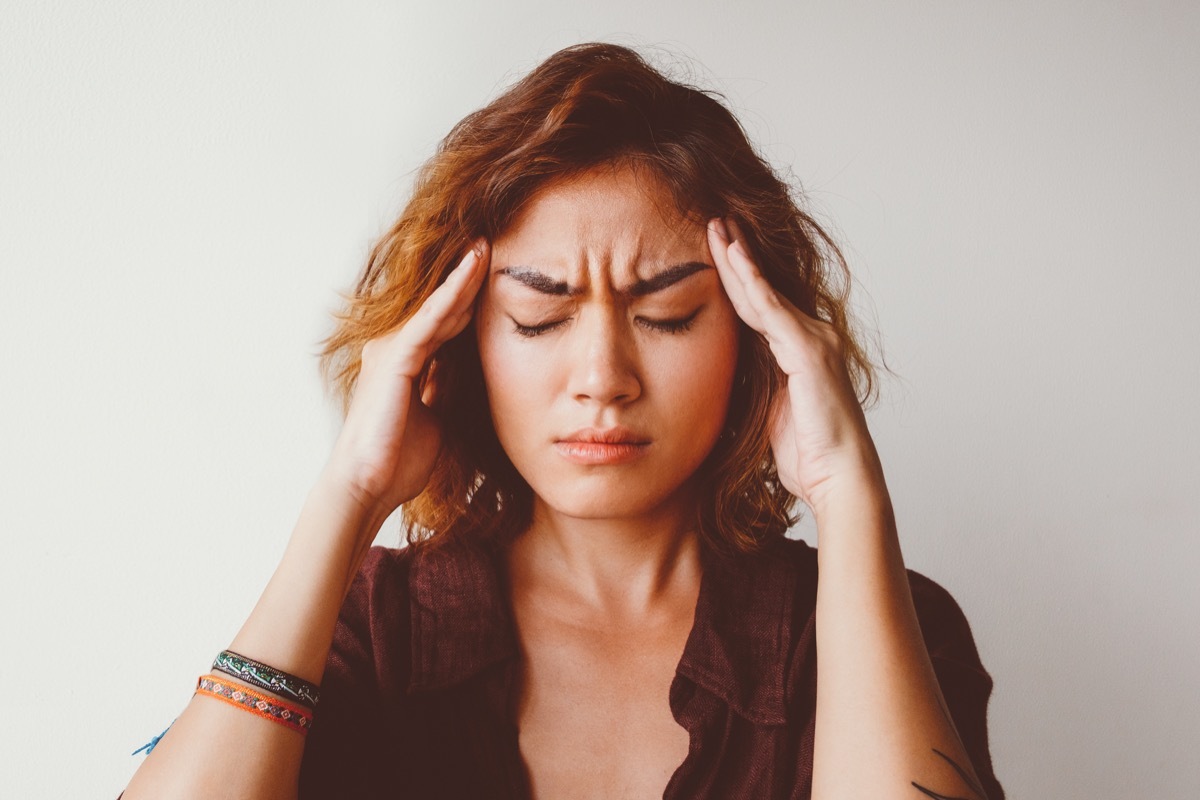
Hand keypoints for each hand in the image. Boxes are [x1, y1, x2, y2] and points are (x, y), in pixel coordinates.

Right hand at [323, 240, 489, 514]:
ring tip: (486, 246)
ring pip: (436, 307)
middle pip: (441, 307)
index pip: (446, 323)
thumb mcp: (438, 416)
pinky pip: (429, 321)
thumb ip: (449, 387)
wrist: (368, 486)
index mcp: (408, 363)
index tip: (498, 274)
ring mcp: (393, 351)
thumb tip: (470, 370)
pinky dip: (451, 296)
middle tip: (493, 244)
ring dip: (462, 277)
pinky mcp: (395, 360)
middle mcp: (397, 350)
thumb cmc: (399, 459)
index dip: (471, 299)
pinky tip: (470, 274)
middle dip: (468, 279)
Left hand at [707, 219, 883, 514]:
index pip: (756, 306)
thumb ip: (753, 386)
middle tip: (713, 221)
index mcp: (796, 351)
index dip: (734, 278)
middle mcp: (809, 337)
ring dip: (738, 258)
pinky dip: (752, 283)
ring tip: (718, 227)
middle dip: (735, 255)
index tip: (713, 250)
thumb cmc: (807, 455)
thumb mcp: (767, 411)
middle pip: (759, 290)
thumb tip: (724, 378)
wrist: (838, 478)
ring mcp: (813, 341)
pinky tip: (735, 258)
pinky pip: (773, 311)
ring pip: (764, 292)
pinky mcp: (809, 352)